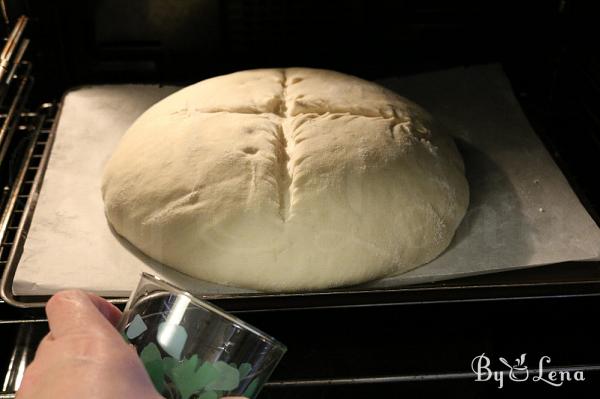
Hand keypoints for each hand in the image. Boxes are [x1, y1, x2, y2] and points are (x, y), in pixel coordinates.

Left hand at [17, 290, 163, 398]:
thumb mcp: (155, 394)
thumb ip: (155, 376)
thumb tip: (171, 384)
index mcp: (88, 346)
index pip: (70, 301)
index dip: (92, 306)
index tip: (116, 325)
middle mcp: (51, 363)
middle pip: (64, 340)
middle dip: (90, 352)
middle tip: (118, 373)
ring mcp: (32, 391)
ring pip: (53, 371)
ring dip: (76, 378)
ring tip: (103, 395)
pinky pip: (45, 394)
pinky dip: (63, 397)